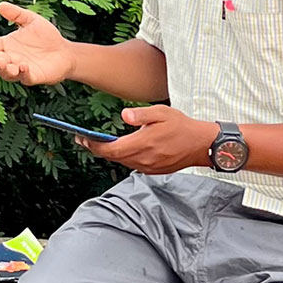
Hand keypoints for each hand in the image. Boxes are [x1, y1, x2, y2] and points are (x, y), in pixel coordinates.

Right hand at [0, 2, 75, 85]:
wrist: (65, 52)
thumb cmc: (47, 37)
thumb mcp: (31, 21)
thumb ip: (17, 14)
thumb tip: (0, 5)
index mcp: (7, 45)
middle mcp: (10, 58)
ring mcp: (20, 69)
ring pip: (6, 72)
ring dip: (3, 68)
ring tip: (2, 61)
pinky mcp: (32, 77)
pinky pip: (25, 77)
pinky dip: (22, 72)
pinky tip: (22, 65)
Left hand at [79, 106, 218, 174]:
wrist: (201, 144)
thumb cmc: (182, 126)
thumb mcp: (162, 112)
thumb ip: (141, 114)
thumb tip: (124, 115)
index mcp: (143, 144)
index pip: (110, 149)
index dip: (93, 145)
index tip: (82, 139)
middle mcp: (143, 158)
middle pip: (112, 157)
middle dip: (97, 148)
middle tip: (84, 140)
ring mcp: (148, 166)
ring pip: (121, 161)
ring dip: (110, 153)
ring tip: (99, 143)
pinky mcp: (152, 170)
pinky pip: (131, 165)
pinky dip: (123, 157)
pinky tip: (121, 149)